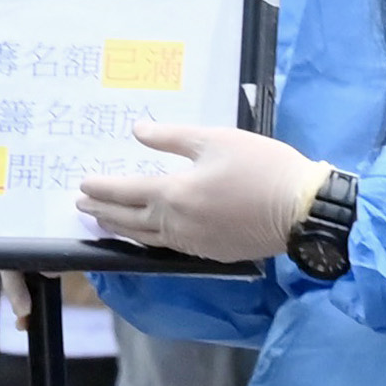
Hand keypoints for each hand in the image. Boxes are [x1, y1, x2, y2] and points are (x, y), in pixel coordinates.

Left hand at [75, 122, 325, 263]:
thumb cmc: (262, 167)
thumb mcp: (217, 139)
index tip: (82, 184)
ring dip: (121, 229)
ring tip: (104, 223)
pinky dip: (147, 240)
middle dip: (103, 211)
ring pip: (145, 238)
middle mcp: (176, 223)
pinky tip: (146, 235)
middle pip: (129, 219)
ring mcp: (193, 243)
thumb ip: (172, 137)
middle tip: (82, 206)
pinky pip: (167, 247)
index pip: (126, 191)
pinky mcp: (211, 254)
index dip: (101, 187)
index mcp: (174, 193)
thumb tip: (138, 131)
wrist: (302, 210)